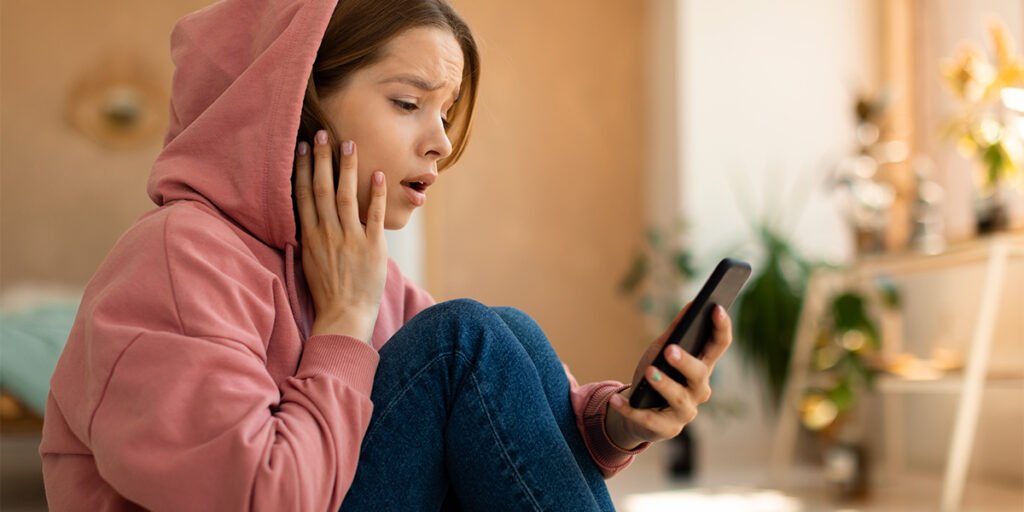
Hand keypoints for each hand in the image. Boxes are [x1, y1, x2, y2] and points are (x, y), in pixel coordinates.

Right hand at [293, 130, 387, 342]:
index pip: (302, 194)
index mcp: (309, 236)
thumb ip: (309, 234)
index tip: (301, 146)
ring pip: (346, 196)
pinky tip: (378, 174)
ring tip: (348, 145)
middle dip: (320, 159)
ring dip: (346, 169)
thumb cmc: (327, 289)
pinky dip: (376, 194)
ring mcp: (350, 239)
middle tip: (322, 134)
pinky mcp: (372, 247)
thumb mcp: (309, 259)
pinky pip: (374, 215)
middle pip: (321, 188)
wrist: (344, 316)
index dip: (300, 168)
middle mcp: (327, 233)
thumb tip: (306, 214)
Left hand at [604, 303, 732, 448]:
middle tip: (670, 350)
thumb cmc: (656, 375)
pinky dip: (630, 409)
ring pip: (677, 398)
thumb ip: (677, 330)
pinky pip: (647, 418)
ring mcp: (685, 412)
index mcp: (702, 367)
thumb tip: (691, 304)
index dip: (721, 327)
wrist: (639, 413)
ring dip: (662, 385)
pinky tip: (615, 400)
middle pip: (699, 374)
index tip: (716, 308)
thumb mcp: (663, 351)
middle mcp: (699, 390)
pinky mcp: (666, 428)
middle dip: (685, 362)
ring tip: (649, 372)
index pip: (719, 346)